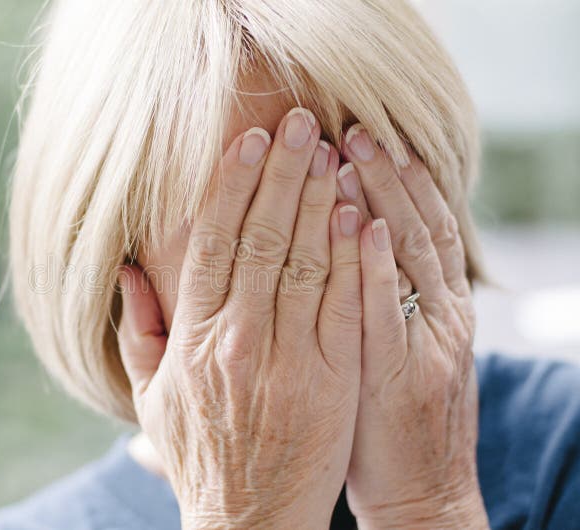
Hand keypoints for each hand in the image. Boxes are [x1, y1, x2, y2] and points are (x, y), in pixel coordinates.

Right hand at [116, 107, 362, 528]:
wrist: (249, 521)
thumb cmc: (200, 455)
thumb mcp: (151, 396)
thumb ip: (137, 328)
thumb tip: (128, 269)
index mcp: (192, 339)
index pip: (214, 244)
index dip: (232, 187)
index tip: (247, 143)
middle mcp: (238, 340)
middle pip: (262, 238)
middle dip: (282, 173)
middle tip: (300, 123)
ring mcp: (289, 358)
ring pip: (305, 261)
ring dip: (319, 200)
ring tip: (332, 152)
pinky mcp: (332, 378)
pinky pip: (343, 305)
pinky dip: (351, 256)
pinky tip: (358, 215)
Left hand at [338, 124, 488, 528]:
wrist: (422, 490)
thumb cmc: (390, 417)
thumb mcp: (397, 349)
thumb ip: (383, 297)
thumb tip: (354, 242)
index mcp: (438, 306)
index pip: (419, 226)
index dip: (394, 179)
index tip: (359, 136)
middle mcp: (442, 313)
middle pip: (418, 226)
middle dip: (386, 173)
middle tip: (353, 125)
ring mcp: (431, 341)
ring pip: (411, 255)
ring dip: (383, 198)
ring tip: (351, 152)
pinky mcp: (409, 374)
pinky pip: (390, 311)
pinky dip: (380, 265)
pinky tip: (364, 226)